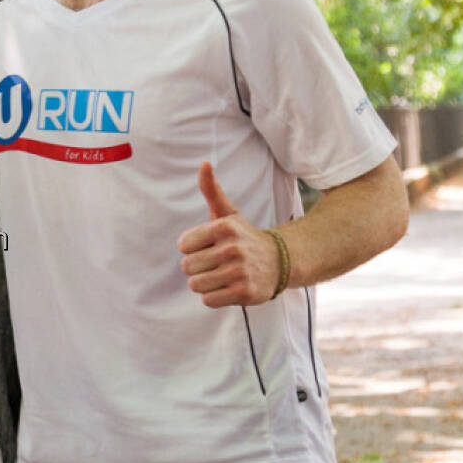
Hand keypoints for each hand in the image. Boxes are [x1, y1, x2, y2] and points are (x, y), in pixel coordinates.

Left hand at [176, 162, 281, 306]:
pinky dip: (215, 297)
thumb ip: (211, 190)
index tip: (210, 246)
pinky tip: (229, 287)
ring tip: (222, 275)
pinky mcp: (245, 293)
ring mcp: (240, 272)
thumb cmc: (243, 237)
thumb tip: (203, 163)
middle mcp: (232, 249)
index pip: (182, 246)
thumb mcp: (228, 213)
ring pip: (196, 285)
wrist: (279, 261)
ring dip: (205, 283)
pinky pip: (208, 300)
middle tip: (217, 263)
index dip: (193, 248)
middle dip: (198, 267)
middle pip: (187, 267)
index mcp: (223, 227)